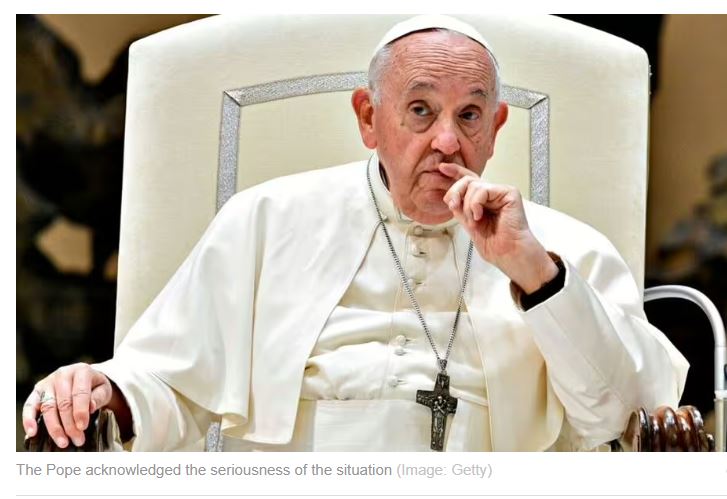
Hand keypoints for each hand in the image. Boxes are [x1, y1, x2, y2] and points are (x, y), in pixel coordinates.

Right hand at [22, 363, 112, 447]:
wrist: (84, 378)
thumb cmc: (94, 386)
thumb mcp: (103, 389)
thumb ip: (98, 397)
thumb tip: (91, 407)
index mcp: (81, 371)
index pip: (79, 393)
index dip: (80, 412)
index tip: (83, 427)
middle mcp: (63, 374)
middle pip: (63, 403)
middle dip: (70, 424)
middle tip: (77, 439)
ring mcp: (48, 382)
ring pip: (48, 407)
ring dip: (54, 427)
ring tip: (63, 442)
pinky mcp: (37, 391)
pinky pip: (29, 405)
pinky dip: (29, 419)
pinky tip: (32, 432)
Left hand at [440, 162, 557, 293]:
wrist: (508, 253)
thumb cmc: (495, 244)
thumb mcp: (469, 224)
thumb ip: (461, 208)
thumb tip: (449, 197)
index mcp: (484, 201)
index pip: (469, 181)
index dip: (455, 172)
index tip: (442, 168)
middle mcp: (493, 194)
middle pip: (468, 180)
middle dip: (455, 192)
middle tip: (453, 205)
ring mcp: (501, 192)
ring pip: (473, 185)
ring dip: (467, 205)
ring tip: (473, 221)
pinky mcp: (509, 192)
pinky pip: (483, 189)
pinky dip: (475, 203)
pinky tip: (479, 216)